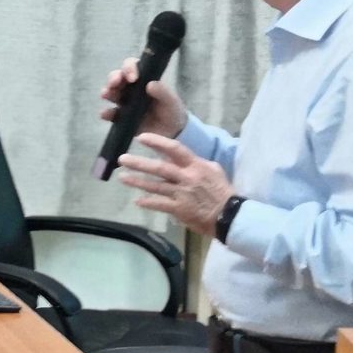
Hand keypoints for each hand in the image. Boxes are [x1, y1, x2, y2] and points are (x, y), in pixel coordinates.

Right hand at [98, 59, 186, 141]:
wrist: (171, 131)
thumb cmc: (171, 110)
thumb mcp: (171, 100)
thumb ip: (163, 91)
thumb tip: (150, 84)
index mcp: (143, 79)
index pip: (133, 66)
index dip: (129, 68)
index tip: (133, 78)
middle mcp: (131, 88)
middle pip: (117, 77)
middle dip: (113, 78)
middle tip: (114, 83)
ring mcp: (124, 102)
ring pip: (111, 93)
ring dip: (107, 92)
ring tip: (106, 95)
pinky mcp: (121, 117)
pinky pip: (110, 113)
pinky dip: (106, 113)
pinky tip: (106, 114)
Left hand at [114, 132, 233, 235]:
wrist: (230, 215)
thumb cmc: (222, 191)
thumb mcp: (213, 170)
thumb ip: (196, 162)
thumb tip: (181, 157)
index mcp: (195, 165)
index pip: (174, 149)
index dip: (157, 142)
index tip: (141, 137)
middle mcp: (186, 178)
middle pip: (159, 168)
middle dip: (139, 163)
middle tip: (122, 159)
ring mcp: (181, 194)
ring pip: (155, 186)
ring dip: (137, 182)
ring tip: (122, 178)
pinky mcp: (179, 209)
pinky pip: (159, 204)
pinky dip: (147, 202)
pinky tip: (137, 201)